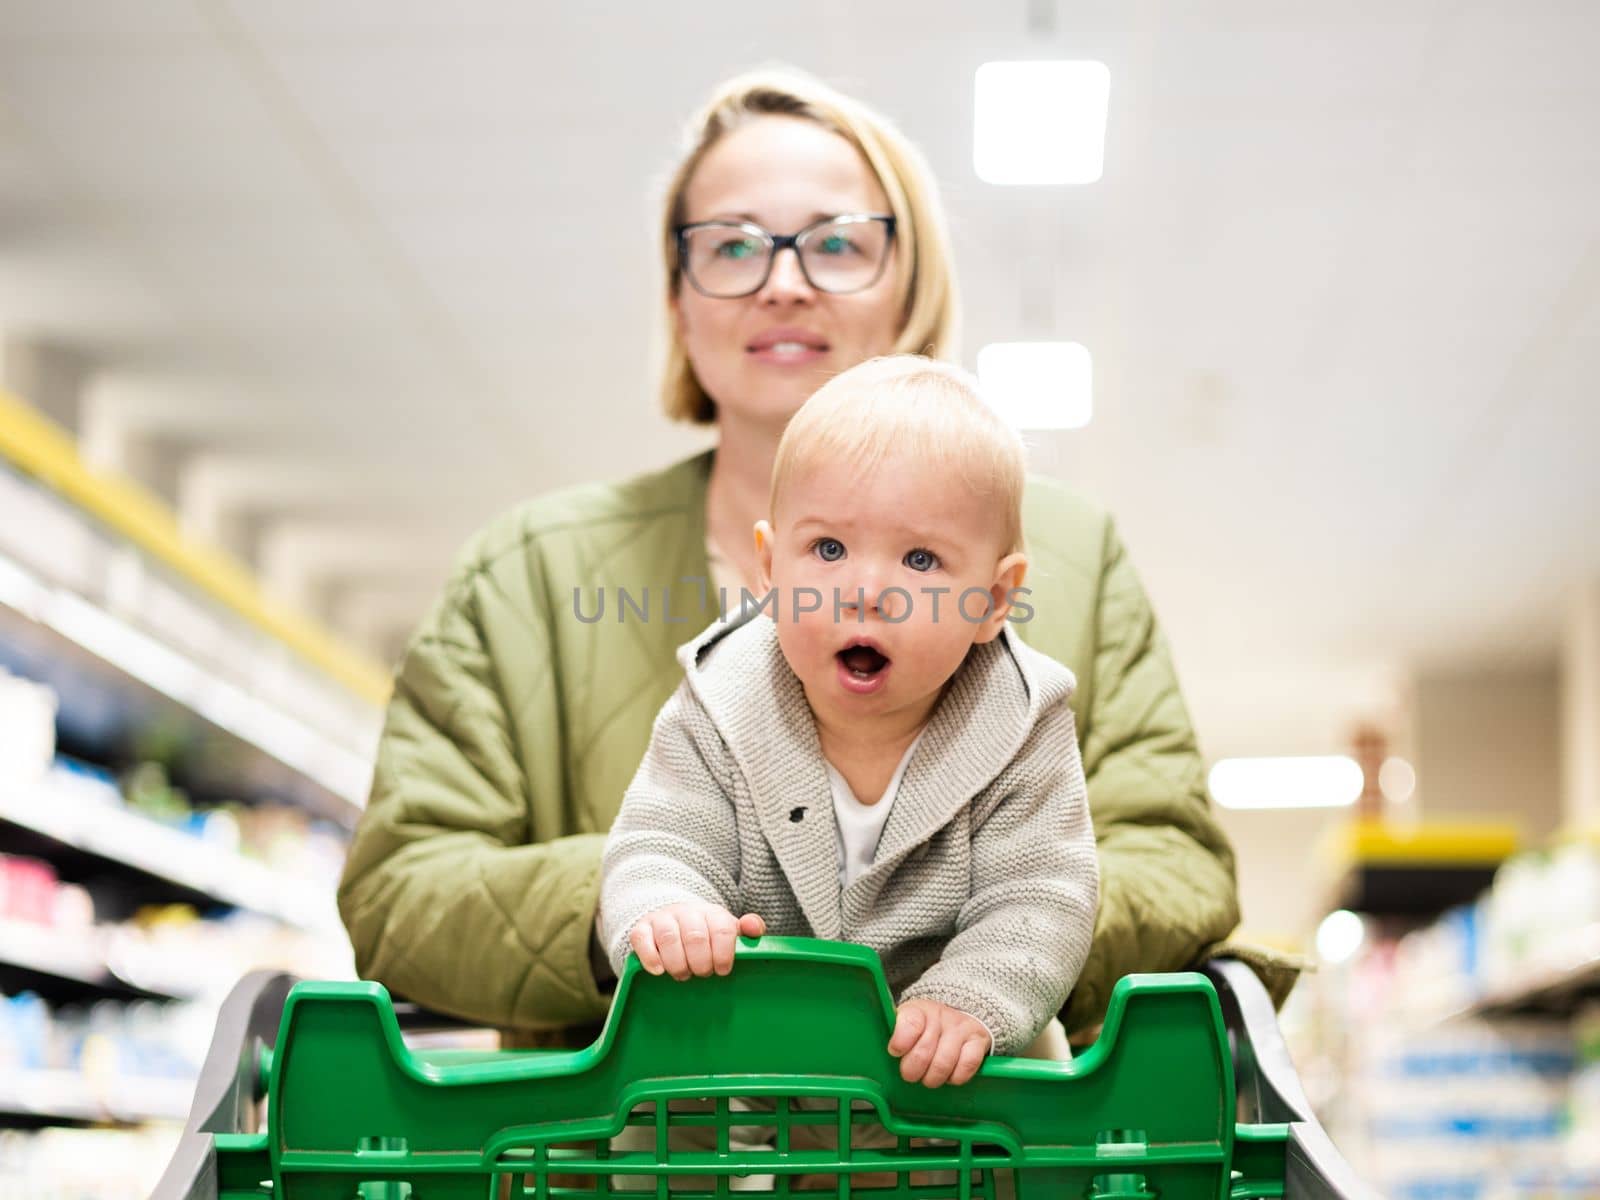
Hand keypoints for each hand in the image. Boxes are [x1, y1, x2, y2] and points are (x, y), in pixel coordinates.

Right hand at [629, 903, 765, 980]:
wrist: (672, 919)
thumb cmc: (705, 933)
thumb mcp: (727, 931)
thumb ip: (747, 930)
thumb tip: (755, 928)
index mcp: (712, 913)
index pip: (722, 929)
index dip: (724, 954)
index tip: (722, 970)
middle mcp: (686, 911)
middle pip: (695, 936)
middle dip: (701, 962)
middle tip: (702, 973)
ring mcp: (662, 918)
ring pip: (669, 938)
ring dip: (678, 964)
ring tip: (683, 975)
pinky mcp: (641, 928)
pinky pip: (641, 939)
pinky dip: (651, 957)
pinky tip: (659, 971)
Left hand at [887, 998, 989, 1086]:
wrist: (960, 1013)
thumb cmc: (927, 1026)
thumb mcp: (907, 1022)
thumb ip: (895, 1034)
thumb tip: (883, 1050)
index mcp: (918, 1010)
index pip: (910, 1023)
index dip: (900, 1042)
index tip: (895, 1051)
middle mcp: (940, 1016)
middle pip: (923, 1052)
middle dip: (912, 1070)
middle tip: (910, 1073)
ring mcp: (960, 1028)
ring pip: (943, 1064)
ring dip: (932, 1078)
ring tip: (928, 1076)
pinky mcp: (978, 1041)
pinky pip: (966, 1066)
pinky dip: (955, 1077)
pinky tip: (949, 1074)